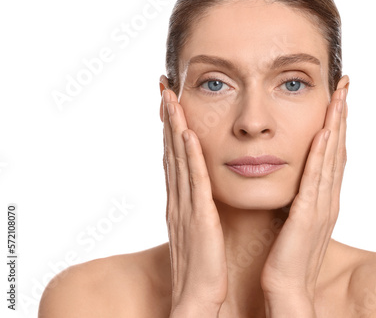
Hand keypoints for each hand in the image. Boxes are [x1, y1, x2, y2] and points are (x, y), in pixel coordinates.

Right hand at [162, 88, 227, 311]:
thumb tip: (201, 190)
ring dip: (174, 127)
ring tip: (171, 98)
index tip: (170, 102)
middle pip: (171, 151)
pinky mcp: (198, 217)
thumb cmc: (202, 266)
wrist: (197, 297)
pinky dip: (189, 155)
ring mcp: (185, 206)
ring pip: (179, 159)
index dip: (170, 128)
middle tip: (164, 88)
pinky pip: (194, 181)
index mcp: (180, 201)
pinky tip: (188, 134)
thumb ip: (197, 207)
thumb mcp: (198, 229)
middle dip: (168, 118)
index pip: (174, 157)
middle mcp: (178, 198)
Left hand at [260, 87, 347, 301]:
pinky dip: (322, 155)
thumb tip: (297, 177)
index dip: (337, 123)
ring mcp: (322, 206)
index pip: (332, 152)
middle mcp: (328, 197)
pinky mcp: (308, 217)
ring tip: (339, 97)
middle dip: (341, 115)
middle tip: (344, 84)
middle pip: (338, 148)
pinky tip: (324, 133)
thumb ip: (300, 195)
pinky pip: (316, 180)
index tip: (336, 96)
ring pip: (332, 158)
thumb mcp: (296, 218)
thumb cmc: (288, 255)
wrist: (287, 288)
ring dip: (336, 125)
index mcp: (323, 197)